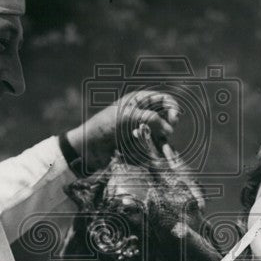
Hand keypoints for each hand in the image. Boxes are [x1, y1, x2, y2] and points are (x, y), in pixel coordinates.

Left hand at [64, 90, 179, 172]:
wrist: (87, 149)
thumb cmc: (104, 127)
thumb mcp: (127, 118)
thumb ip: (150, 119)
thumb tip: (170, 129)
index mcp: (138, 101)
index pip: (163, 100)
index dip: (172, 108)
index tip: (173, 120)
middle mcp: (141, 114)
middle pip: (165, 118)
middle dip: (168, 127)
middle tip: (165, 135)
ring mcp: (140, 130)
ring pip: (160, 135)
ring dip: (163, 144)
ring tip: (166, 155)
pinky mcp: (137, 145)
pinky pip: (152, 148)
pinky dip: (156, 153)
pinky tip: (160, 159)